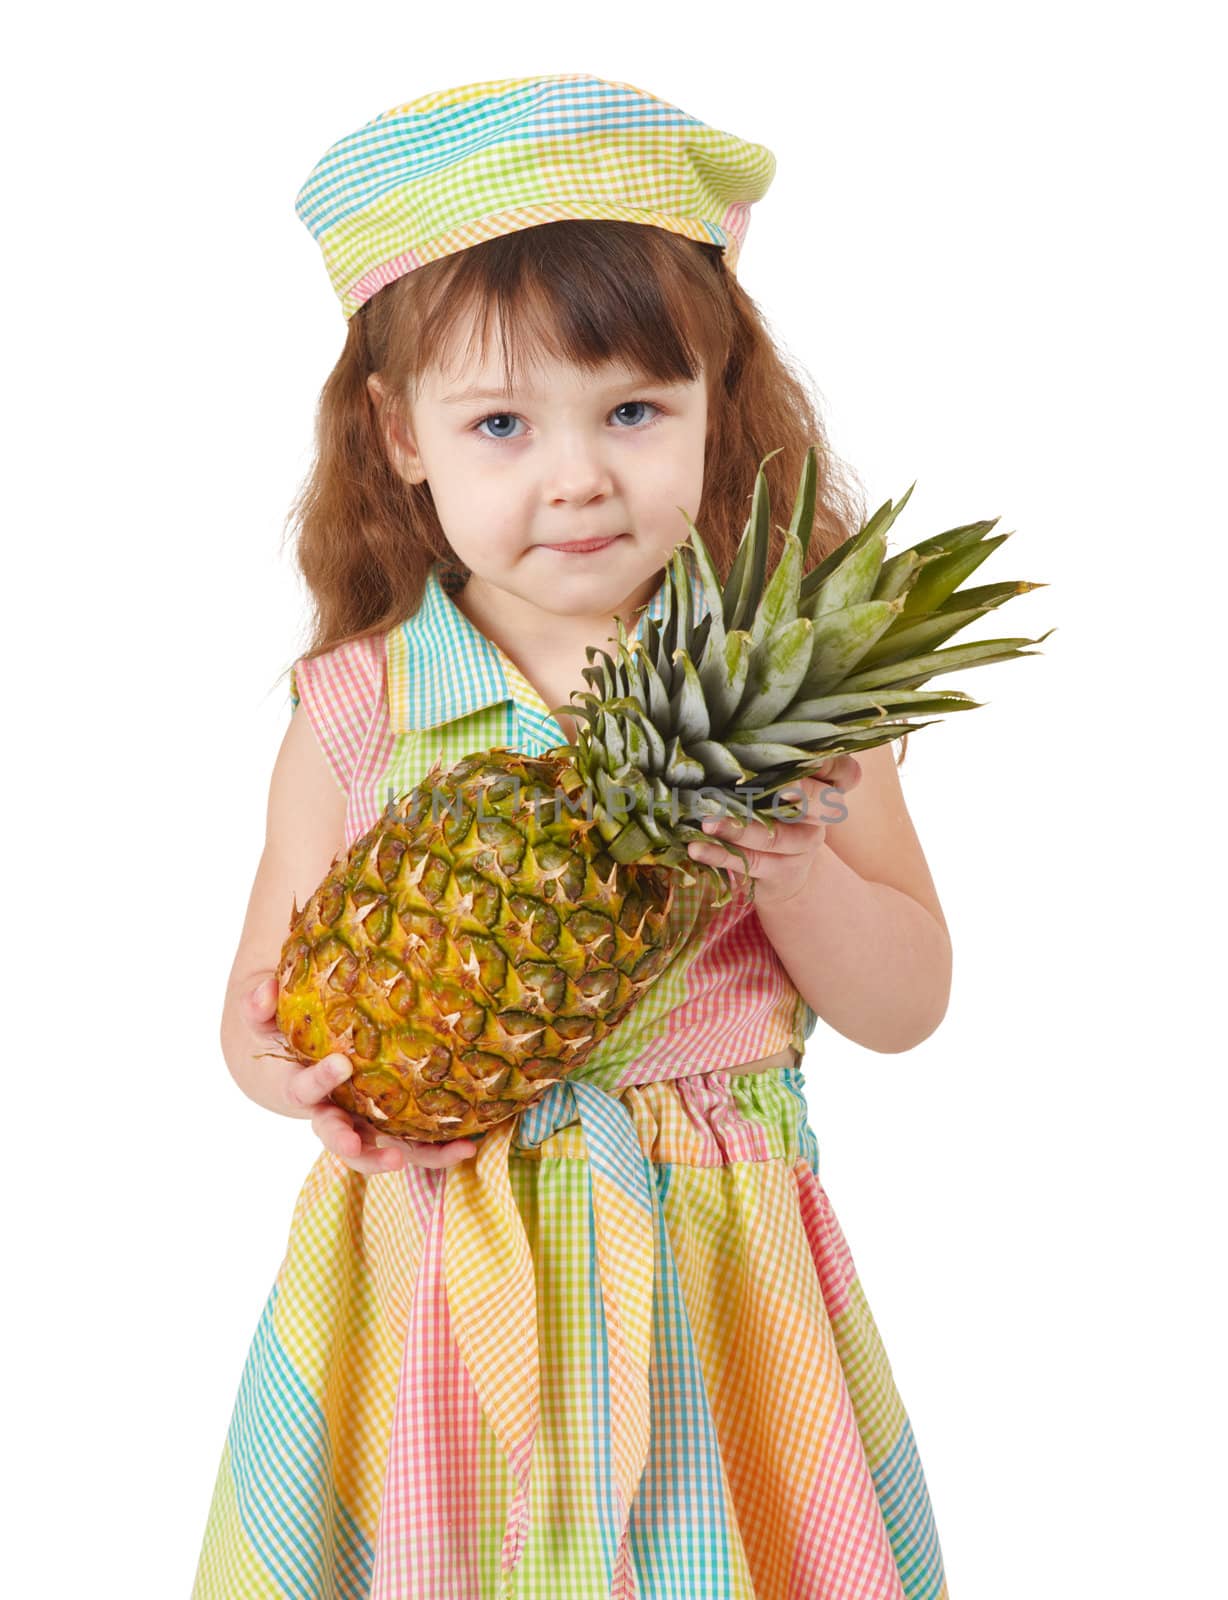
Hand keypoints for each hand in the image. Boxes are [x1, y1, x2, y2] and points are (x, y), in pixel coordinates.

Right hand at [242, 975, 478, 1173]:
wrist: (288, 1068)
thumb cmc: (281, 1037)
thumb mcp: (264, 1021)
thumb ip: (258, 1006)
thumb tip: (265, 990)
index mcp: (299, 1090)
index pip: (304, 1091)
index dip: (320, 1080)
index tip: (341, 1063)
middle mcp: (329, 1115)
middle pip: (335, 1137)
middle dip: (346, 1143)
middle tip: (358, 1144)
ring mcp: (359, 1126)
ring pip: (379, 1151)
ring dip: (406, 1157)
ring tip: (438, 1155)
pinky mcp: (384, 1127)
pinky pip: (409, 1144)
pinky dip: (436, 1150)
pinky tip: (468, 1146)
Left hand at [685, 757, 862, 909]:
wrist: (782, 872)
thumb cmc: (774, 810)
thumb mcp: (777, 784)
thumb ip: (767, 765)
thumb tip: (716, 739)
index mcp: (827, 787)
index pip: (847, 772)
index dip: (834, 764)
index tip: (814, 755)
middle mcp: (822, 817)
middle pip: (823, 803)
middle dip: (800, 792)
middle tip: (778, 786)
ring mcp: (804, 846)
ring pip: (778, 837)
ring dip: (740, 829)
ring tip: (707, 822)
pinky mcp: (781, 872)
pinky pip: (751, 863)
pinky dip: (720, 854)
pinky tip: (697, 848)